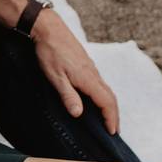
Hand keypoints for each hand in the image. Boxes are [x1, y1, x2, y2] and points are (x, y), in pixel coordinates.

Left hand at [32, 10, 119, 134]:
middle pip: (110, 97)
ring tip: (106, 120)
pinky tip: (95, 101)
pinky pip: (99, 84)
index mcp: (88, 78)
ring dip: (109, 106)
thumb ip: (68, 95)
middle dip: (113, 115)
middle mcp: (94, 74)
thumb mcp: (55, 77)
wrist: (48, 29)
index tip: (112, 132)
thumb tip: (79, 114)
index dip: (111, 118)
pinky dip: (102, 96)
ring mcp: (91, 68)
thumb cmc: (50, 53)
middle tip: (113, 131)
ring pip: (106, 90)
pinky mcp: (85, 65)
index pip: (107, 102)